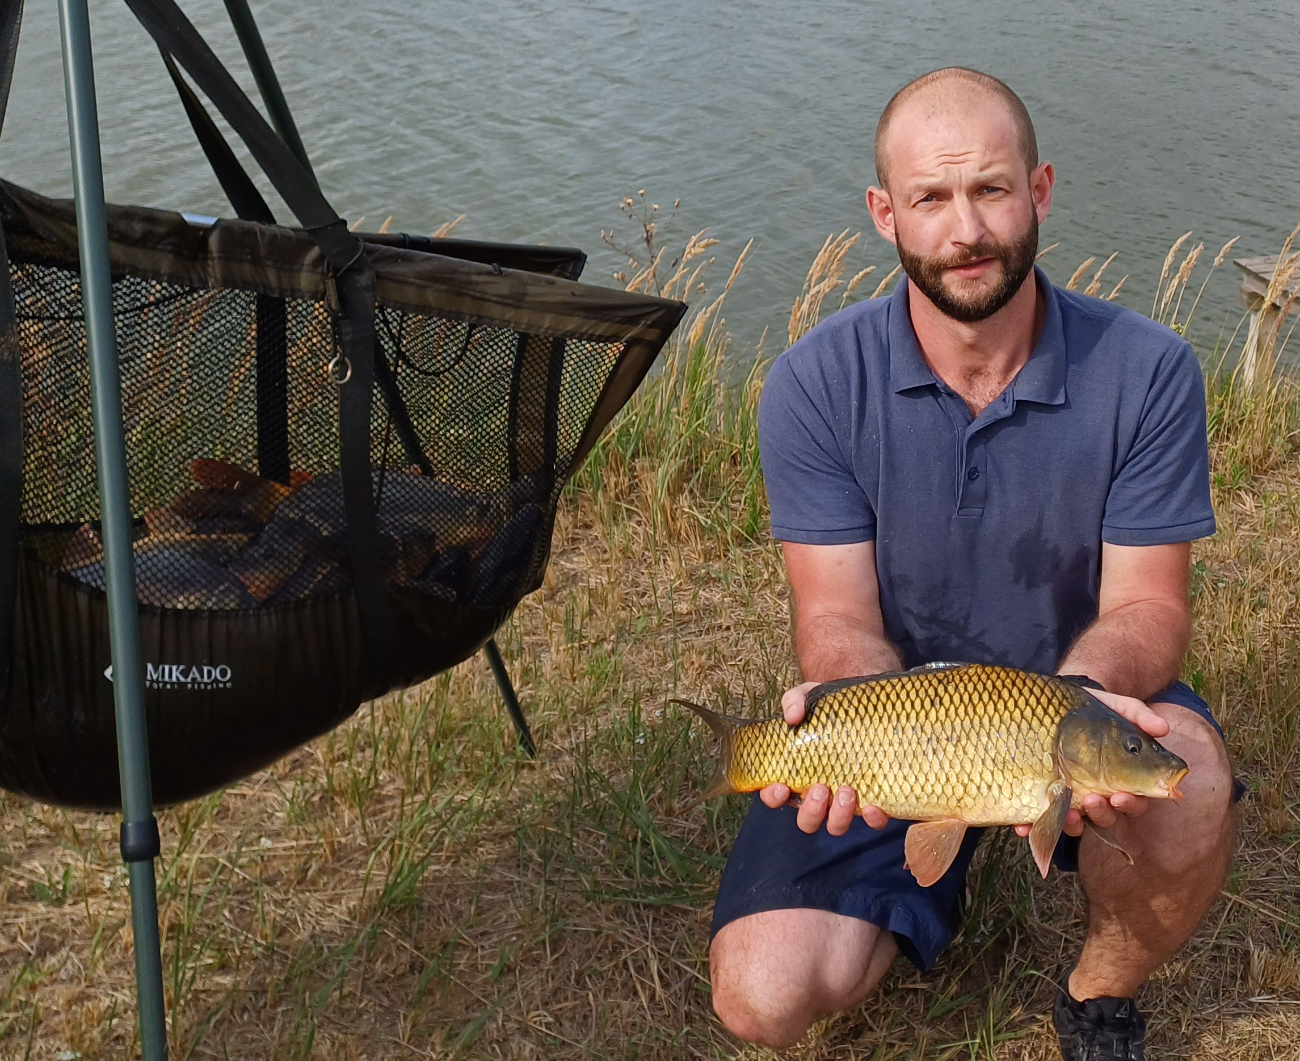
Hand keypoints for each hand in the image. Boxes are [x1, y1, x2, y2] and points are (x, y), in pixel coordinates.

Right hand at [758, 681, 890, 834]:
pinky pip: (872, 822)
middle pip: (806, 820)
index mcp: (796, 773)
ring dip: (837, 816)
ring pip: (835, 826)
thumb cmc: (831, 706)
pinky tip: (873, 806)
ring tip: (846, 790)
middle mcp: (818, 793)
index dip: (772, 797)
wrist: (869, 706)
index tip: (780, 785)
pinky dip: (872, 819)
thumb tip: (792, 716)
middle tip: (820, 788)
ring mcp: (845, 801)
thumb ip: (794, 701)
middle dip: (811, 811)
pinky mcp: (873, 799)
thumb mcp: (809, 696)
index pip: (775, 795)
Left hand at [1014, 686, 1170, 837]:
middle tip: (1092, 800)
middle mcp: (1099, 795)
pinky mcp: (1042, 797)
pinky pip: (1037, 818)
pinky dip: (1030, 825)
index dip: (1130, 804)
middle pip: (1107, 817)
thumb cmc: (1090, 709)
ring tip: (1065, 812)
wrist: (1049, 703)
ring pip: (1076, 823)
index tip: (1120, 796)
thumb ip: (1139, 715)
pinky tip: (1021, 825)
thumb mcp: (1114, 706)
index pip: (1135, 802)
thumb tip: (1164, 728)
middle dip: (1101, 813)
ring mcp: (1070, 798)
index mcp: (1122, 780)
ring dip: (1071, 824)